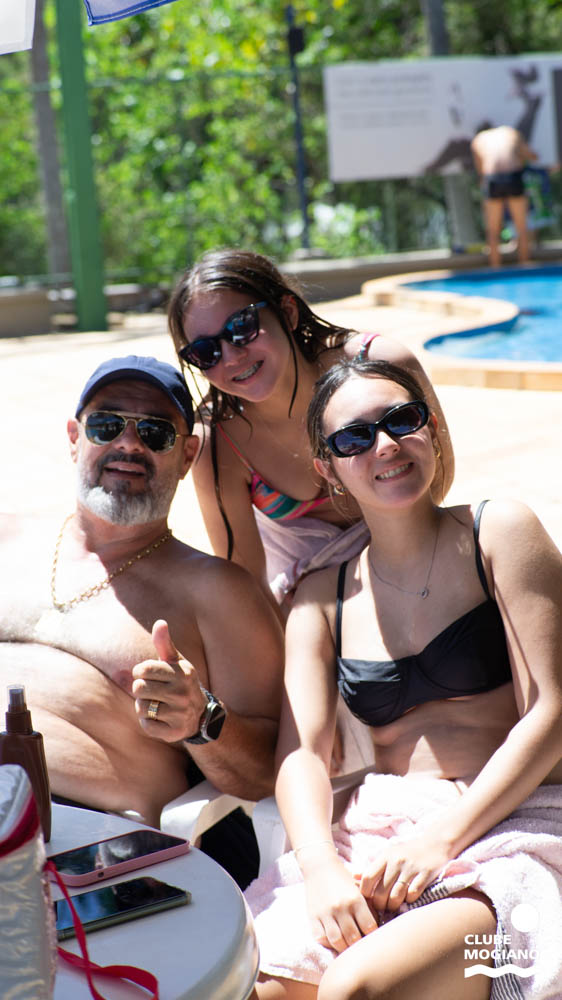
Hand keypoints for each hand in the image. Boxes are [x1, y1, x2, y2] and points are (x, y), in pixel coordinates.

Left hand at [132, 619, 206, 742]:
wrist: (201, 714)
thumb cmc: (181, 683)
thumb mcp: (176, 662)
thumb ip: (165, 643)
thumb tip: (160, 622)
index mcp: (182, 673)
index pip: (144, 669)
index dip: (139, 672)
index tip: (146, 675)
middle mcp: (182, 693)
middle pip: (139, 688)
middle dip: (140, 689)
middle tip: (151, 691)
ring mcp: (180, 713)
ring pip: (141, 707)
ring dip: (143, 706)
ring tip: (155, 704)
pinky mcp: (175, 732)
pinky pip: (147, 725)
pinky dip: (148, 722)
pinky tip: (159, 718)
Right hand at [302, 852, 377, 952]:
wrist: (319, 866)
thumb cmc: (343, 879)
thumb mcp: (359, 889)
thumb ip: (370, 907)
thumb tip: (378, 929)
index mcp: (355, 899)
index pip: (369, 928)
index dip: (373, 936)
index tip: (373, 938)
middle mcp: (341, 907)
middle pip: (353, 938)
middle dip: (359, 945)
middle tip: (361, 946)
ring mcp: (326, 913)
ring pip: (337, 941)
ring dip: (344, 948)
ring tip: (348, 946)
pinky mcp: (313, 917)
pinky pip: (321, 938)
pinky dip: (328, 943)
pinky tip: (333, 940)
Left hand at [356, 830, 452, 911]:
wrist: (435, 844)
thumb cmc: (407, 852)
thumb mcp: (388, 855)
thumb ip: (373, 868)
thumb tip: (354, 878)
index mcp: (385, 857)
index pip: (368, 878)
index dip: (365, 893)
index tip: (369, 900)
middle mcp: (396, 861)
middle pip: (381, 892)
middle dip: (380, 905)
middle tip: (382, 908)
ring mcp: (411, 868)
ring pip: (396, 896)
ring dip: (394, 906)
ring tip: (394, 907)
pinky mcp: (425, 874)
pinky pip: (413, 894)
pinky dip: (409, 900)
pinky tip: (409, 899)